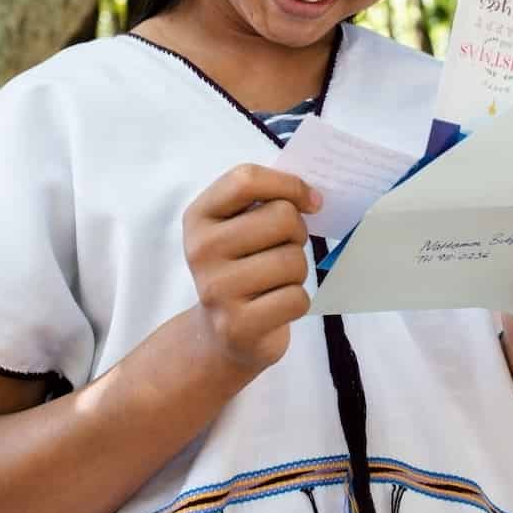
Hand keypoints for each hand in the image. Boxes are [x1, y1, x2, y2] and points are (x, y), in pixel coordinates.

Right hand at [183, 164, 319, 373]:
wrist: (220, 333)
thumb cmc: (243, 267)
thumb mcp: (240, 226)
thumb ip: (267, 200)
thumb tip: (314, 198)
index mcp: (199, 216)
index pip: (246, 179)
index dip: (288, 184)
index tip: (310, 201)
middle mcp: (201, 250)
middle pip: (281, 217)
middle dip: (297, 233)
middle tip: (286, 248)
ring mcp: (216, 289)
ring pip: (293, 260)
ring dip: (298, 271)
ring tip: (277, 281)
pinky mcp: (237, 325)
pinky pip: (296, 298)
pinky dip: (297, 302)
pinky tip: (276, 306)